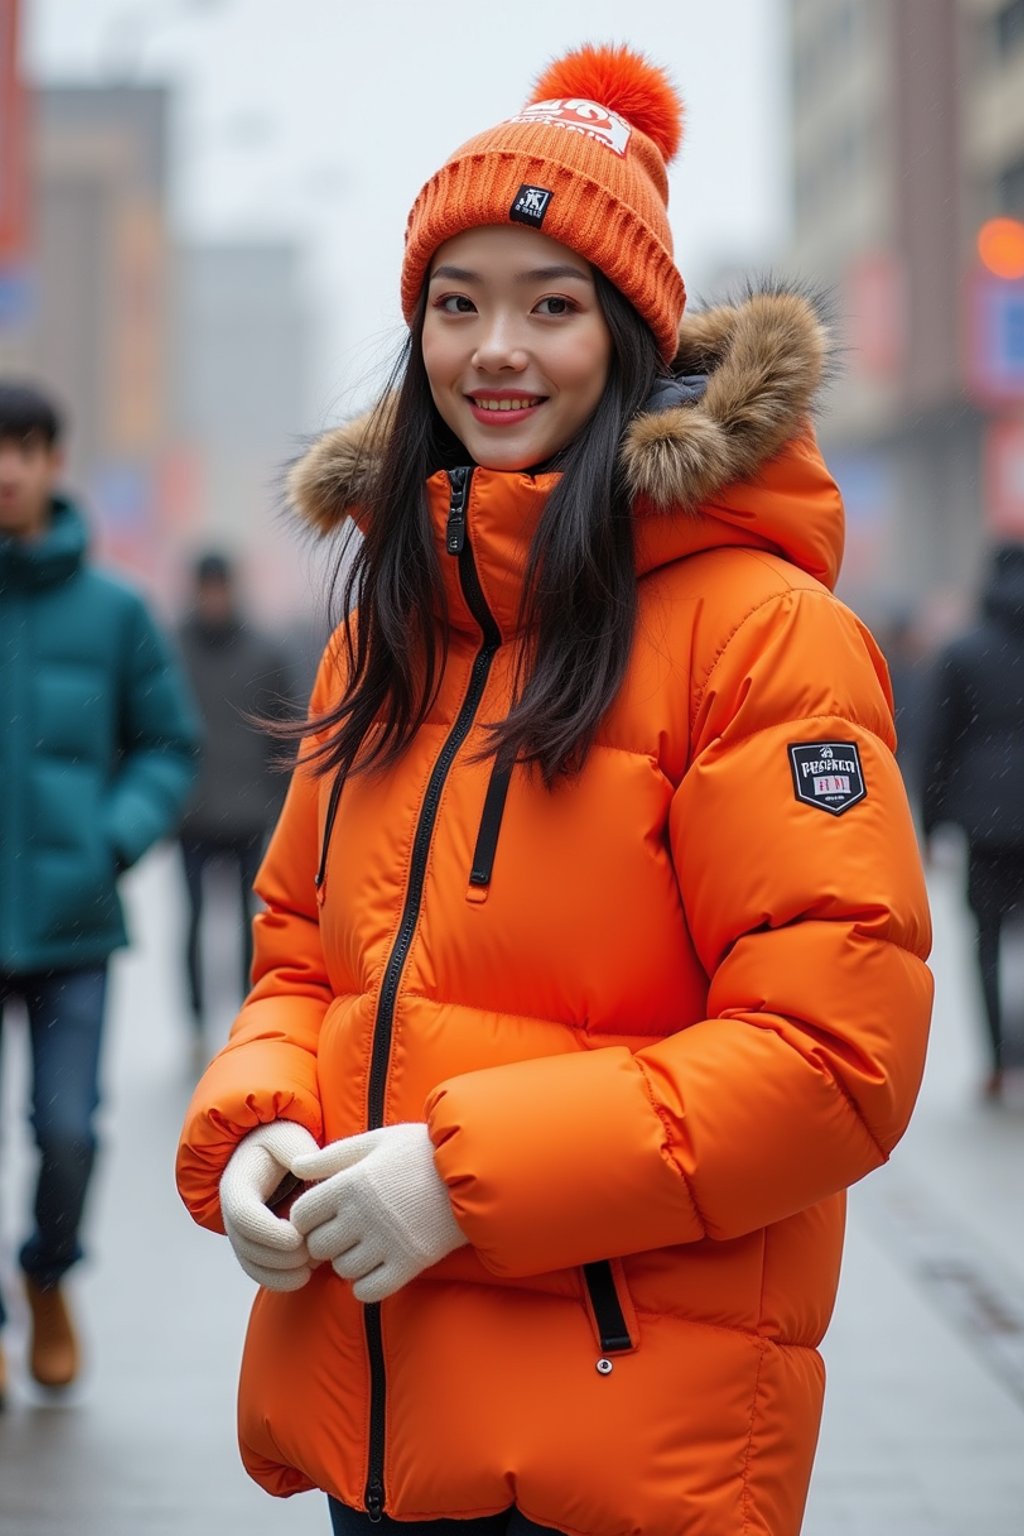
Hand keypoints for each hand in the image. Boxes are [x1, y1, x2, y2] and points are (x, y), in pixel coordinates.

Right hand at [219, 1121, 321, 1290]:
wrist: (274, 1153)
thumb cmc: (286, 1144)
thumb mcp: (291, 1139)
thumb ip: (300, 1153)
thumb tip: (308, 1173)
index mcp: (237, 1184)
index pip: (243, 1216)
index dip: (269, 1232)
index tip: (299, 1237)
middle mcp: (231, 1211)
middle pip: (246, 1245)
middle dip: (281, 1256)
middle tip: (314, 1253)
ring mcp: (239, 1232)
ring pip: (251, 1263)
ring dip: (282, 1271)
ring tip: (314, 1264)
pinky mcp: (251, 1246)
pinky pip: (257, 1272)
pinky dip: (279, 1279)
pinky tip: (304, 1274)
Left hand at [290, 1123, 466, 1303]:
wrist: (476, 1169)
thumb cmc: (423, 1150)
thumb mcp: (378, 1141)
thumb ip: (333, 1156)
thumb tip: (295, 1165)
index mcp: (351, 1182)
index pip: (301, 1216)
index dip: (307, 1218)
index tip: (322, 1216)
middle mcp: (362, 1215)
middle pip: (318, 1247)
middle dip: (326, 1241)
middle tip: (345, 1232)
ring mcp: (385, 1242)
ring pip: (342, 1270)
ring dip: (349, 1262)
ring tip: (366, 1246)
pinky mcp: (408, 1264)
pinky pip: (367, 1291)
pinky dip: (366, 1285)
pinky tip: (378, 1267)